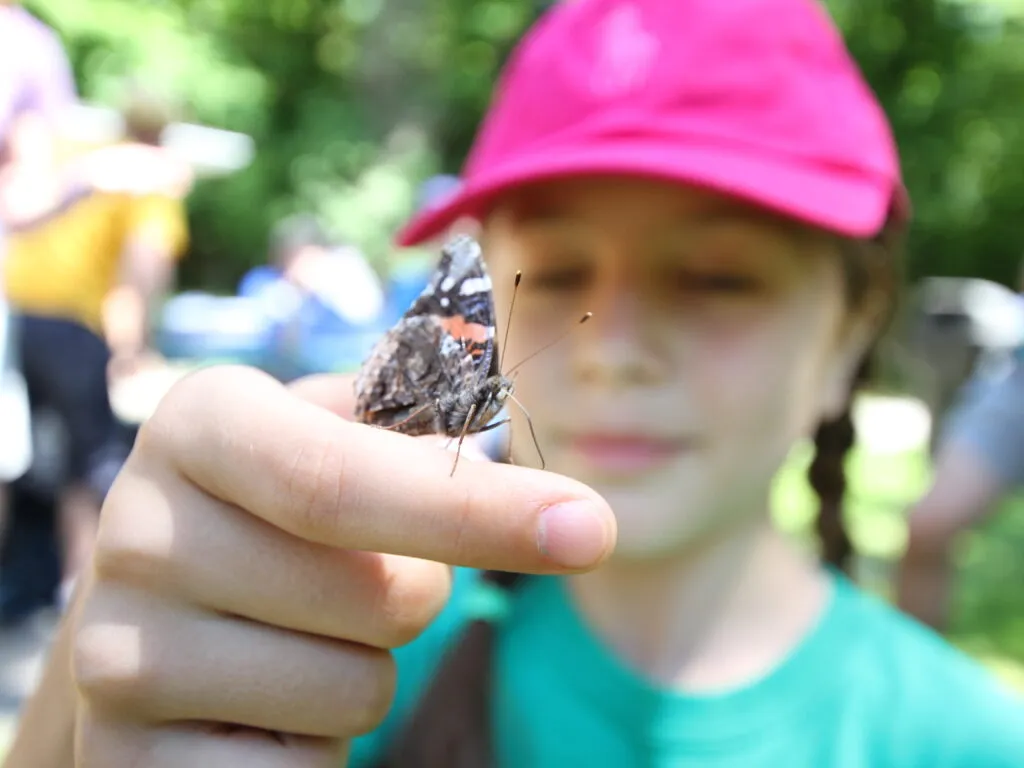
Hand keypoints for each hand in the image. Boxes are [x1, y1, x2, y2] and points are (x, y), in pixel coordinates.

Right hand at [72, 366, 615, 765]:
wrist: (161, 617)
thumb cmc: (282, 516)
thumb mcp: (330, 438)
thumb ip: (413, 419)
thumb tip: (517, 430)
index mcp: (198, 426)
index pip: (341, 476)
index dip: (476, 509)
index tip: (593, 528)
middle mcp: (138, 530)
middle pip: (380, 595)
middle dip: (423, 593)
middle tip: (366, 577)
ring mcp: (116, 653)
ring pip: (357, 688)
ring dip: (368, 670)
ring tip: (300, 637)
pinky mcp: (127, 757)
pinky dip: (321, 743)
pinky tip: (266, 704)